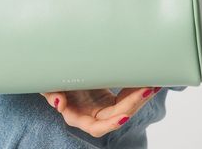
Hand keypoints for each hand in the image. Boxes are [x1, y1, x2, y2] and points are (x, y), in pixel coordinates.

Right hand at [40, 86, 162, 138]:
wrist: (59, 74)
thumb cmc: (53, 82)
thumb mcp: (49, 86)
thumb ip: (51, 94)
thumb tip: (59, 103)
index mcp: (78, 116)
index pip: (98, 127)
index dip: (111, 123)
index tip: (124, 116)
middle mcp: (93, 115)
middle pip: (118, 115)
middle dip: (134, 103)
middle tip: (148, 89)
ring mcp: (103, 106)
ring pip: (126, 107)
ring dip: (140, 97)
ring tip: (153, 84)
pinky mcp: (109, 97)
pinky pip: (125, 96)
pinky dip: (135, 90)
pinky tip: (146, 81)